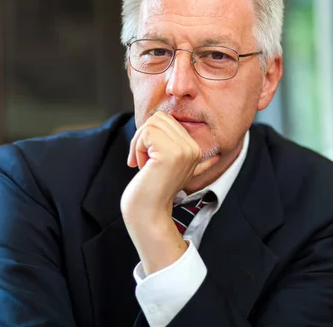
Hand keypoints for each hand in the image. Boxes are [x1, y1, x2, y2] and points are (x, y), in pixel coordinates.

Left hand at [120, 111, 214, 274]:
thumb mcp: (166, 163)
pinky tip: (142, 167)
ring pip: (152, 123)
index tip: (147, 159)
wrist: (148, 214)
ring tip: (144, 164)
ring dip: (139, 143)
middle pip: (159, 118)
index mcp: (194, 149)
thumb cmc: (151, 189)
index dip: (150, 136)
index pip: (167, 120)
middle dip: (143, 137)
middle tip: (142, 161)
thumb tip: (170, 123)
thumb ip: (172, 144)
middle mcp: (193, 148)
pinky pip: (147, 133)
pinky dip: (137, 148)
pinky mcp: (171, 154)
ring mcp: (184, 151)